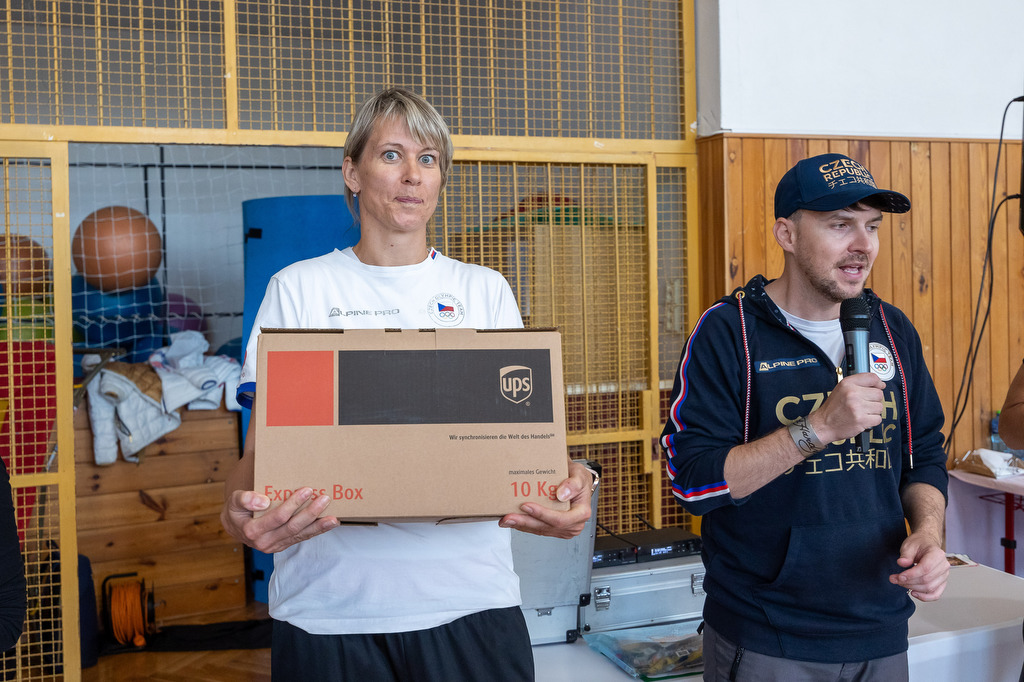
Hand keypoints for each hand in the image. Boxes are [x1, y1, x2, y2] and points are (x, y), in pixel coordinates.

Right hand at [221, 487, 339, 553]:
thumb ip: (245, 498)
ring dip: (318, 526)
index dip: (293, 504)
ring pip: (299, 535)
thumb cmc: (237, 510)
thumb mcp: (234, 501)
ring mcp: (275, 545)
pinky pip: (301, 538)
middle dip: (310, 513)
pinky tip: (330, 524)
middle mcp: (264, 542)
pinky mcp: (283, 545)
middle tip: (324, 499)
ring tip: (333, 518)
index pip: (277, 517)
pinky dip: (317, 531)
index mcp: (252, 530)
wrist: (235, 526)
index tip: (307, 490)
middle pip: (292, 527)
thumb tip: (263, 500)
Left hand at [498, 460, 592, 538]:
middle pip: (546, 527)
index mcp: (581, 514)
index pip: (560, 519)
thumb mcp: (579, 475)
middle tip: (508, 517)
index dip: (542, 514)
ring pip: (539, 530)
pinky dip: (524, 525)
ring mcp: (563, 529)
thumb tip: (561, 494)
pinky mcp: (553, 529)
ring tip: (505, 519)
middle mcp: (573, 525)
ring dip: (521, 525)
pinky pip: (537, 529)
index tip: (526, 505)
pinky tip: (512, 520)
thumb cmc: (578, 478)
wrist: (576, 482)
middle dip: (525, 522)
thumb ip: (573, 484)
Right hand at [810, 372, 885, 443]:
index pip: (872, 378)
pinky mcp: (861, 420)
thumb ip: (858, 384)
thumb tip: (879, 384)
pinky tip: (862, 419)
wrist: (824, 424)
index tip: (879, 386)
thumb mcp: (841, 389)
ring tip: (861, 412)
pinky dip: (872, 420)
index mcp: (847, 384)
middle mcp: (852, 393)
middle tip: (864, 404)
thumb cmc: (833, 408)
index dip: (878, 383)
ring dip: (873, 411)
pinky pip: (878, 418)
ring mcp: (857, 407)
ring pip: (879, 407)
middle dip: (874, 400)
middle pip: (879, 394)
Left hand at [888, 532, 948, 600]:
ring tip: (900, 583)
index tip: (899, 577)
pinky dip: (925, 597)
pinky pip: (936, 594)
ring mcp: (944, 575)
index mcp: (937, 554)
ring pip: (930, 588)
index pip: (925, 568)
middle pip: (927, 580)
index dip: (911, 575)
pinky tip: (913, 593)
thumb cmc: (919, 544)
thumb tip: (901, 563)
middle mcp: (944, 566)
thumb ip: (906, 555)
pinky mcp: (942, 582)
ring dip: (913, 588)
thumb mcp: (909, 545)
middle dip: (908, 582)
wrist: (926, 544)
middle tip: (894, 579)